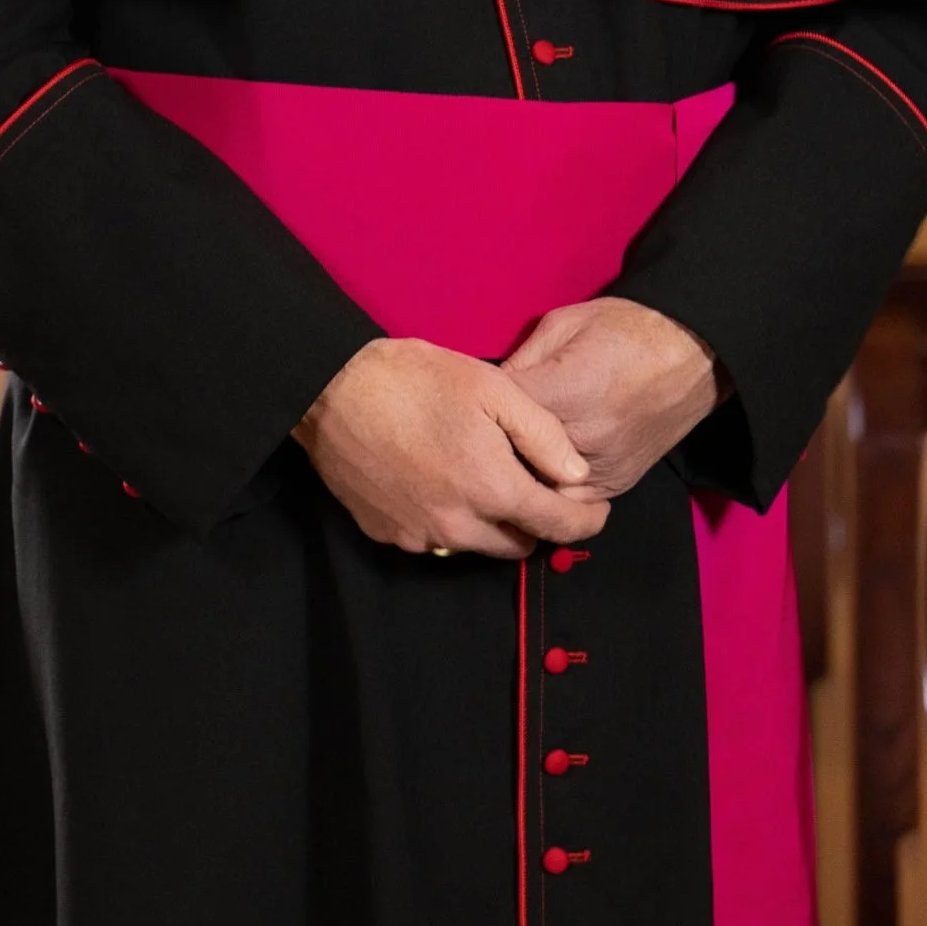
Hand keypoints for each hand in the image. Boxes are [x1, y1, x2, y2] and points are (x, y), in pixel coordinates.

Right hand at [294, 336, 611, 559]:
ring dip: (490, 523)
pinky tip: (435, 479)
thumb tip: (577, 474)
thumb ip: (542, 435)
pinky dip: (447, 519)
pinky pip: (435, 539)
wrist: (331, 389)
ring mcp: (420, 536)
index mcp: (491, 489)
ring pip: (476, 546)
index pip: (557, 526)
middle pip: (518, 546)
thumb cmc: (415, 379)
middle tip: (531, 484)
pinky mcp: (388, 535)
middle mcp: (459, 527)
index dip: (586, 521)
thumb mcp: (491, 388)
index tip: (595, 509)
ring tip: (479, 475)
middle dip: (535, 522)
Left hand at [502, 297, 723, 497]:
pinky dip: (554, 491)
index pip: (499, 417)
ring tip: (509, 460)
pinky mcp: (618, 482)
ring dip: (523, 478)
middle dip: (496, 451)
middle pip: (515, 462)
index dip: (480, 412)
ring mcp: (602, 467)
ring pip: (541, 493)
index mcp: (564, 392)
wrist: (691, 350)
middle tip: (481, 439)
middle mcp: (582, 438)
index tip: (472, 408)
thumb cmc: (626, 328)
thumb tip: (490, 388)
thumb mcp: (563, 324)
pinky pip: (572, 503)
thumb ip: (522, 359)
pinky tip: (543, 471)